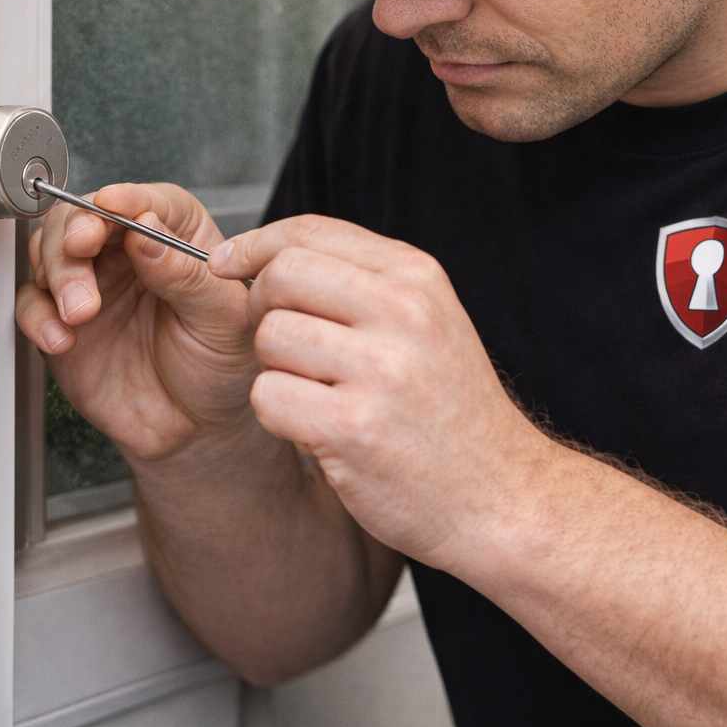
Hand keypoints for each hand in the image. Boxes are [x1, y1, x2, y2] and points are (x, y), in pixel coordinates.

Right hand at [15, 183, 256, 460]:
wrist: (197, 429)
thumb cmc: (222, 366)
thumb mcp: (222, 320)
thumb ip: (186, 276)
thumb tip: (148, 231)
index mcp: (179, 239)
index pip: (149, 201)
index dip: (127, 198)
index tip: (113, 204)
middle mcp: (130, 254)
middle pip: (85, 217)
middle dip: (76, 231)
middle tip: (81, 251)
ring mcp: (93, 286)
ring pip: (51, 252)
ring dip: (58, 272)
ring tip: (80, 309)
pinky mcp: (62, 322)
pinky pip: (32, 306)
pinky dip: (38, 317)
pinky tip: (62, 337)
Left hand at [208, 215, 550, 565]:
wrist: (499, 495)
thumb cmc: (454, 413)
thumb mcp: (430, 323)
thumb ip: (363, 284)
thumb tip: (269, 255)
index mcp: (419, 280)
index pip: (312, 231)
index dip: (256, 243)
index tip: (227, 262)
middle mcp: (404, 315)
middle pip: (281, 276)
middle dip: (263, 308)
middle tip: (286, 345)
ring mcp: (381, 372)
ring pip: (269, 338)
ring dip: (276, 370)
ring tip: (321, 395)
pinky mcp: (353, 428)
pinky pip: (269, 397)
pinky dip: (279, 417)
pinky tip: (318, 429)